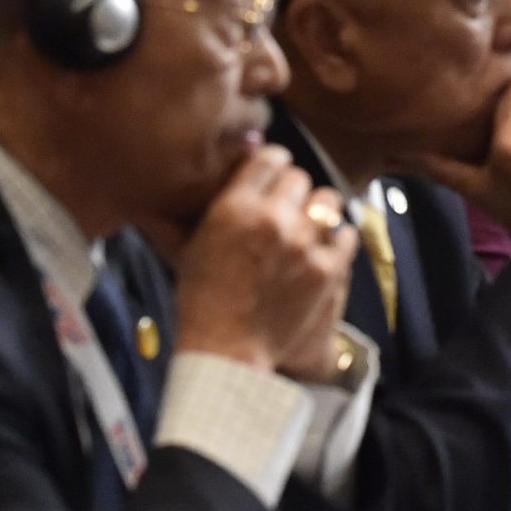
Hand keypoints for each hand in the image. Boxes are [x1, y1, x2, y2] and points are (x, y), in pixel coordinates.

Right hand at [168, 145, 356, 376]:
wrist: (228, 352)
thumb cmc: (202, 302)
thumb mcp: (185, 251)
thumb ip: (182, 215)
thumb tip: (164, 190)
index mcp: (235, 209)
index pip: (270, 158)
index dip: (273, 164)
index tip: (273, 174)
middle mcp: (273, 220)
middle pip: (300, 178)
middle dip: (293, 190)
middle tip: (286, 208)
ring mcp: (305, 244)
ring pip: (327, 200)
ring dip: (317, 211)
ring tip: (307, 227)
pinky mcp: (328, 269)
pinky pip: (346, 234)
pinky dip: (336, 239)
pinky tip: (322, 249)